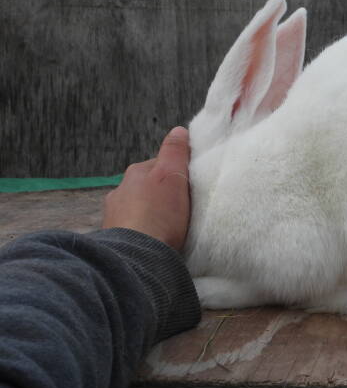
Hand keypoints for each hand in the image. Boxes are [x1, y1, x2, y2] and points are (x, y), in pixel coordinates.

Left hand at [102, 127, 191, 250]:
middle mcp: (120, 191)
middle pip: (149, 187)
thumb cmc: (158, 215)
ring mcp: (114, 215)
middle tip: (183, 208)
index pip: (160, 165)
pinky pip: (134, 229)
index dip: (178, 173)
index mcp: (136, 173)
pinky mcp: (115, 238)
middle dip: (162, 195)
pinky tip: (155, 240)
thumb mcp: (172, 176)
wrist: (137, 257)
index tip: (191, 186)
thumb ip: (174, 152)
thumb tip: (178, 130)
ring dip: (151, 214)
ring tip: (169, 228)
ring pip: (139, 208)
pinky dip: (143, 232)